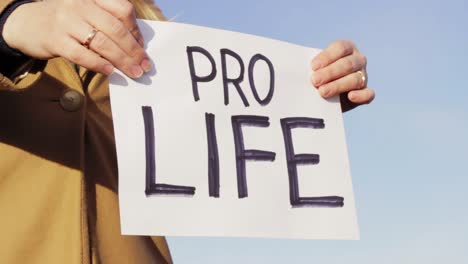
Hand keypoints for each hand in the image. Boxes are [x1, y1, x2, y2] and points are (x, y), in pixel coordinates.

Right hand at [3, 0, 149, 77]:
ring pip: (102, 43)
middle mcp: (80, 4)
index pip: (123, 10)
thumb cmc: (66, 21)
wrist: (26, 23)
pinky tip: (110, 71)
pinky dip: (99, 64)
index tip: (142, 47)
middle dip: (134, 50)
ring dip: (122, 60)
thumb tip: (136, 46)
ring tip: (133, 72)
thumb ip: (109, 23)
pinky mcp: (55, 39)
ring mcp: (66, 21)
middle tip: (144, 65)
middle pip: (116, 29)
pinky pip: (82, 54)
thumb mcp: (87, 13)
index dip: (136, 30)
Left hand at [311, 40, 374, 111]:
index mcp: (347, 48)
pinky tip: (351, 96)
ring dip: (338, 85)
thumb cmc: (317, 76)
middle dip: (330, 72)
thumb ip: (310, 65)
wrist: (324, 94)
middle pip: (347, 64)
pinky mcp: (365, 93)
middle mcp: (358, 60)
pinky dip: (361, 95)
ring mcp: (363, 76)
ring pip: (356, 79)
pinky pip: (368, 94)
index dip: (327, 56)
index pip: (340, 48)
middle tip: (314, 81)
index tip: (313, 67)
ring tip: (322, 92)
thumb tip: (295, 64)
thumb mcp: (313, 68)